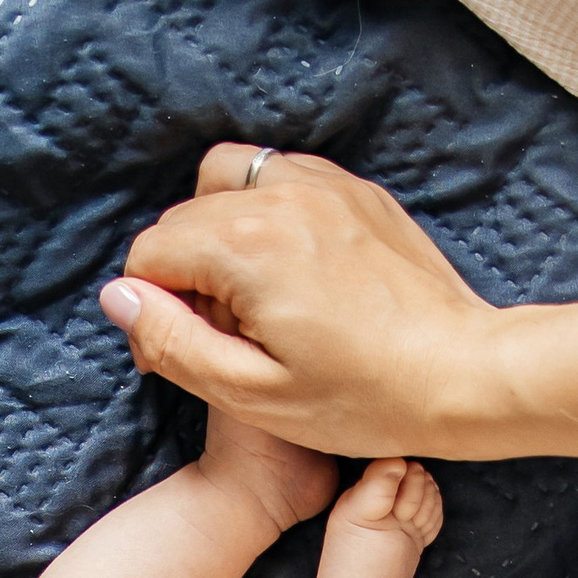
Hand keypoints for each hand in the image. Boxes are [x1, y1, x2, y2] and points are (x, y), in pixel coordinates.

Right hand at [103, 148, 501, 459]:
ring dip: (219, 233)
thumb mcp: (251, 393)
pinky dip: (265, 216)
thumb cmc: (361, 398)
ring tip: (251, 297)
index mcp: (246, 244)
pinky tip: (291, 274)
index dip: (152, 311)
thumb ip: (173, 341)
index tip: (182, 353)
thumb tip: (118, 296)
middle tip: (221, 336)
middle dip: (183, 273)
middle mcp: (280, 194)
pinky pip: (280, 179)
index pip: (151, 254)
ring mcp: (322, 183)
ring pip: (227, 181)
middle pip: (184, 217)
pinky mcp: (353, 190)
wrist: (459, 372)